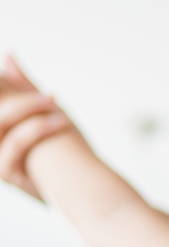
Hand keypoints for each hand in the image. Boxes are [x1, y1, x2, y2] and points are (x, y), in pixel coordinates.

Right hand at [0, 56, 75, 199]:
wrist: (82, 191)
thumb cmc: (63, 150)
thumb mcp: (41, 113)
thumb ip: (20, 86)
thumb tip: (8, 55)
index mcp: (0, 129)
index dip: (3, 85)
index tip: (11, 74)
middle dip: (17, 99)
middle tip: (45, 92)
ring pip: (0, 122)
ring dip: (28, 108)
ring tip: (54, 102)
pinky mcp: (4, 174)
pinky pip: (13, 145)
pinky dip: (37, 129)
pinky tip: (62, 121)